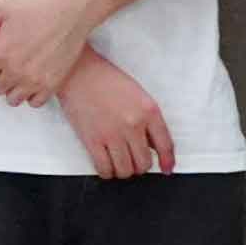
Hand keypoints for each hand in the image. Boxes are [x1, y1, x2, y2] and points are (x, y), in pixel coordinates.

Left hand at [0, 0, 94, 105]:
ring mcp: (35, 80)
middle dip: (0, 76)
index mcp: (0, 53)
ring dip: (14, 88)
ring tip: (20, 73)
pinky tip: (34, 79)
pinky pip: (35, 102)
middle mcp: (16, 71)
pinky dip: (32, 94)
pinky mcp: (53, 84)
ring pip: (13, 99)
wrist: (72, 10)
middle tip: (10, 62)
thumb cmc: (36, 5)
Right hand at [55, 54, 171, 179]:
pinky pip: (104, 168)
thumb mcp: (137, 94)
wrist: (77, 72)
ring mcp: (113, 134)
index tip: (166, 168)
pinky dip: (107, 172)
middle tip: (135, 161)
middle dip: (140, 166)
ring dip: (124, 171)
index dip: (168, 161)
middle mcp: (133, 124)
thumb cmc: (105, 79)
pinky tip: (106, 166)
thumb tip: (153, 145)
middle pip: (144, 162)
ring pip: (126, 169)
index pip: (165, 145)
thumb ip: (148, 118)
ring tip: (120, 164)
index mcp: (148, 111)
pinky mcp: (92, 140)